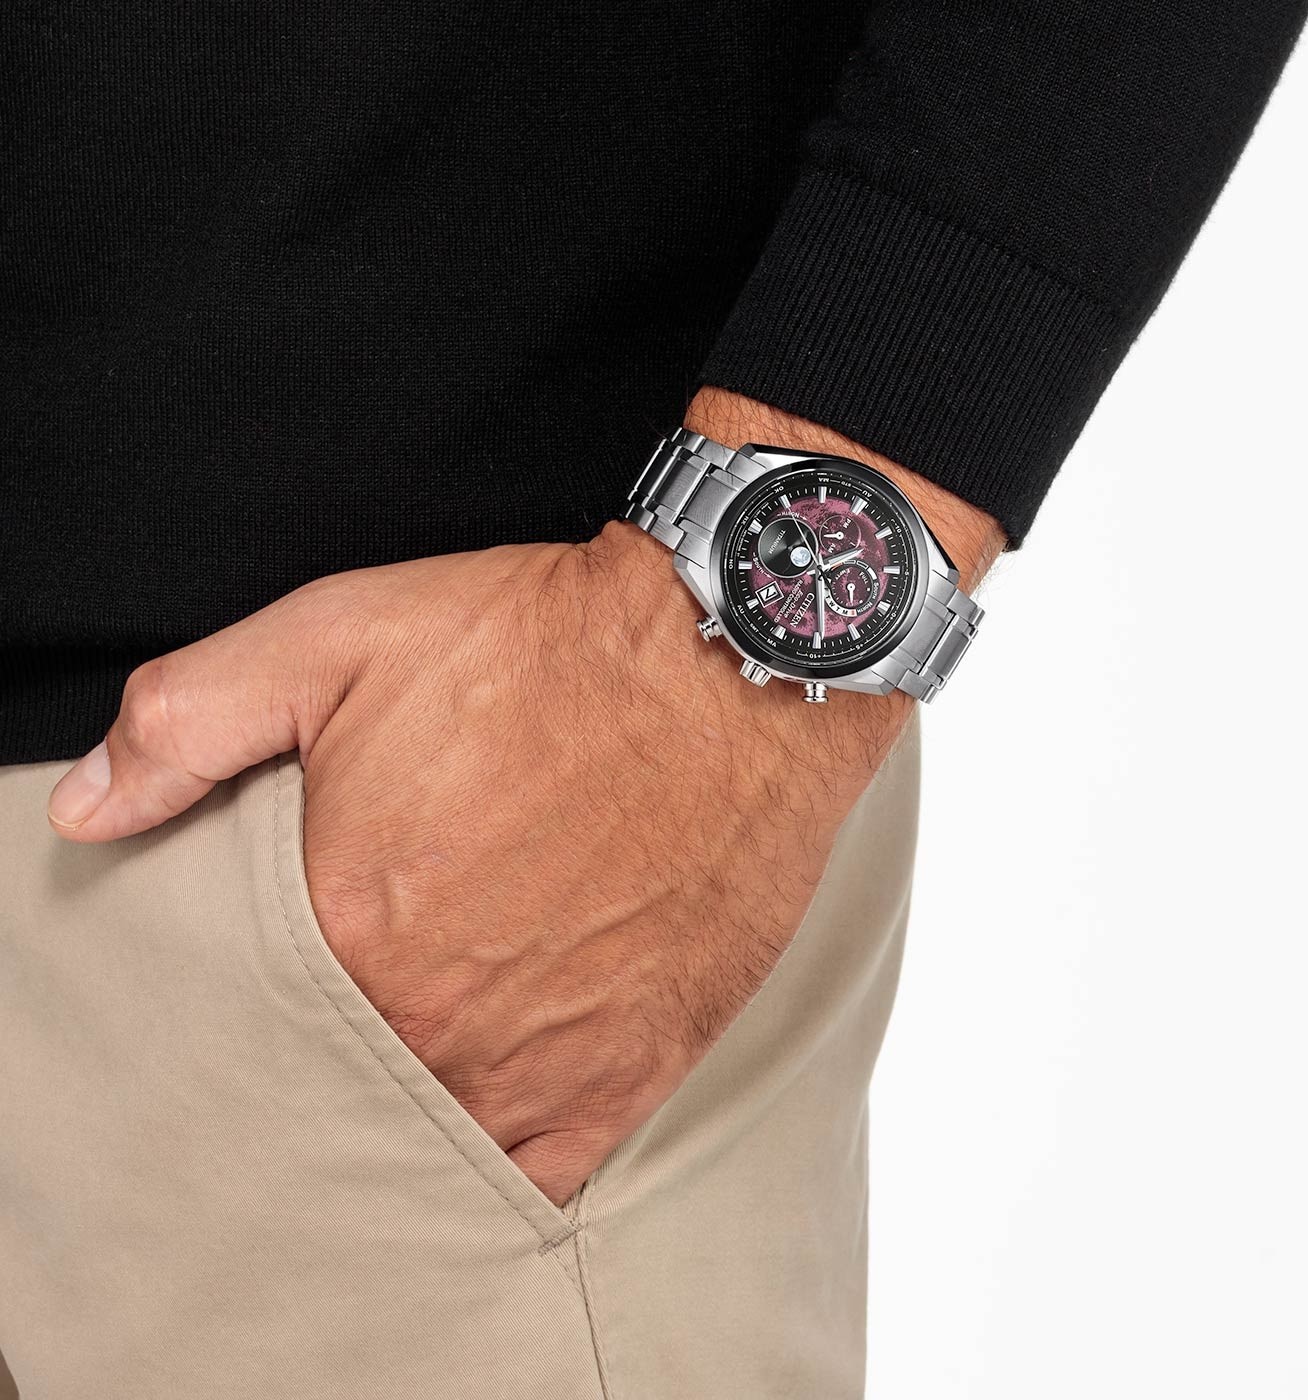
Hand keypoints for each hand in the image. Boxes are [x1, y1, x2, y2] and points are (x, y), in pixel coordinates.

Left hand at [47, 391, 1001, 1204]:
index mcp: (348, 929)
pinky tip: (491, 1110)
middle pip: (343, 1082)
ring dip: (416, 1103)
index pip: (253, 1019)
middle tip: (370, 985)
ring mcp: (540, 1060)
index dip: (263, 994)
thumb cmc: (544, 645)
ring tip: (425, 1042)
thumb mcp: (341, 635)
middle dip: (340, 1043)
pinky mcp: (633, 1071)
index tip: (293, 958)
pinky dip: (503, 1157)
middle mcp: (438, 1018)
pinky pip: (539, 1172)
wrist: (729, 662)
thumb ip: (191, 722)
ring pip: (434, 1138)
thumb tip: (88, 809)